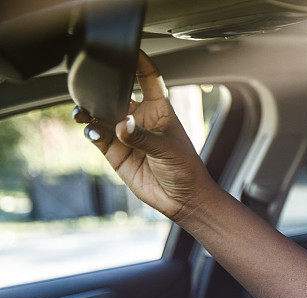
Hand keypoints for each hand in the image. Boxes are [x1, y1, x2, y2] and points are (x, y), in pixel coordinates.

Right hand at [73, 50, 216, 222]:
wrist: (182, 200)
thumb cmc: (186, 170)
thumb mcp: (169, 150)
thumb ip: (143, 137)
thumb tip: (120, 125)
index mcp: (159, 110)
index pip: (149, 79)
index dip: (140, 63)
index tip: (130, 49)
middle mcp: (139, 119)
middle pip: (116, 95)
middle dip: (102, 90)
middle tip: (90, 90)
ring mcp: (125, 135)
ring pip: (101, 115)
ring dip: (89, 111)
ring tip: (82, 112)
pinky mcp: (115, 152)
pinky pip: (97, 136)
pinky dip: (91, 132)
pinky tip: (91, 131)